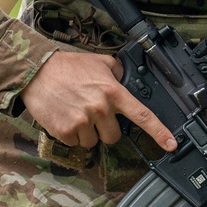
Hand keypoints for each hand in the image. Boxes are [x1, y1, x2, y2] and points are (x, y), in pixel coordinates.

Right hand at [22, 49, 177, 151]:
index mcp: (112, 92)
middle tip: (91, 113)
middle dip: (104, 129)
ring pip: (93, 142)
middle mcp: (100, 108)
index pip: (142, 115)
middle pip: (114, 136)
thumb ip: (118, 72)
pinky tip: (64, 116)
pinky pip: (75, 143)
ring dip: (86, 132)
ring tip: (74, 112)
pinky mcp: (65, 131)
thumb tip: (128, 80)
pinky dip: (70, 134)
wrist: (35, 71)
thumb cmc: (66, 67)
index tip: (171, 144)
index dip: (159, 132)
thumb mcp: (99, 62)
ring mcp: (82, 122)